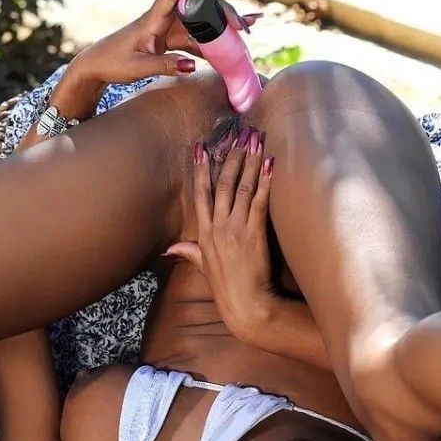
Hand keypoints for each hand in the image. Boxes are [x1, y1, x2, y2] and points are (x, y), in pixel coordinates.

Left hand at [64, 0, 262, 90]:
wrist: (96, 67)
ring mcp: (169, 31)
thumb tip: (193, 65)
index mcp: (151, 20)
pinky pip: (196, 42)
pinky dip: (214, 44)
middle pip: (197, 9)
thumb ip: (164, 65)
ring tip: (250, 29)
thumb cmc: (112, 63)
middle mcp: (163, 21)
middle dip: (221, 14)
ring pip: (201, 26)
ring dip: (223, 28)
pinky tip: (234, 46)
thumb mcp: (138, 68)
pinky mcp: (171, 43)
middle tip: (243, 26)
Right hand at [165, 129, 275, 340]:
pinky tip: (270, 163)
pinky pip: (261, 202)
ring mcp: (236, 229)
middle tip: (238, 134)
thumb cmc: (227, 288)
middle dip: (231, 156)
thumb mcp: (204, 268)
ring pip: (242, 188)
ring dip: (250, 161)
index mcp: (204, 233)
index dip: (201, 169)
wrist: (246, 305)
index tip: (202, 147)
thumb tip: (170, 250)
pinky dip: (266, 181)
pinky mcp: (255, 233)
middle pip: (223, 184)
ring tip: (256, 140)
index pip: (201, 194)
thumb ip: (189, 253)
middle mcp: (218, 227)